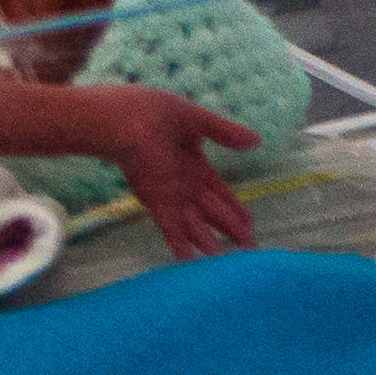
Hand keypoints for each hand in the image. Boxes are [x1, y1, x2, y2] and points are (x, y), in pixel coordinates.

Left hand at [83, 87, 262, 257]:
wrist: (118, 118)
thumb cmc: (150, 111)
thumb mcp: (193, 119)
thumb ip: (223, 131)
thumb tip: (257, 140)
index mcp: (194, 164)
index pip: (220, 191)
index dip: (235, 207)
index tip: (249, 224)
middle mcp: (184, 184)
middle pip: (213, 212)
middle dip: (231, 230)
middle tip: (250, 249)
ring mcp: (170, 194)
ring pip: (196, 224)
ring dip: (209, 243)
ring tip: (225, 263)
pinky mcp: (156, 201)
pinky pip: (172, 227)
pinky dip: (180, 244)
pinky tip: (189, 262)